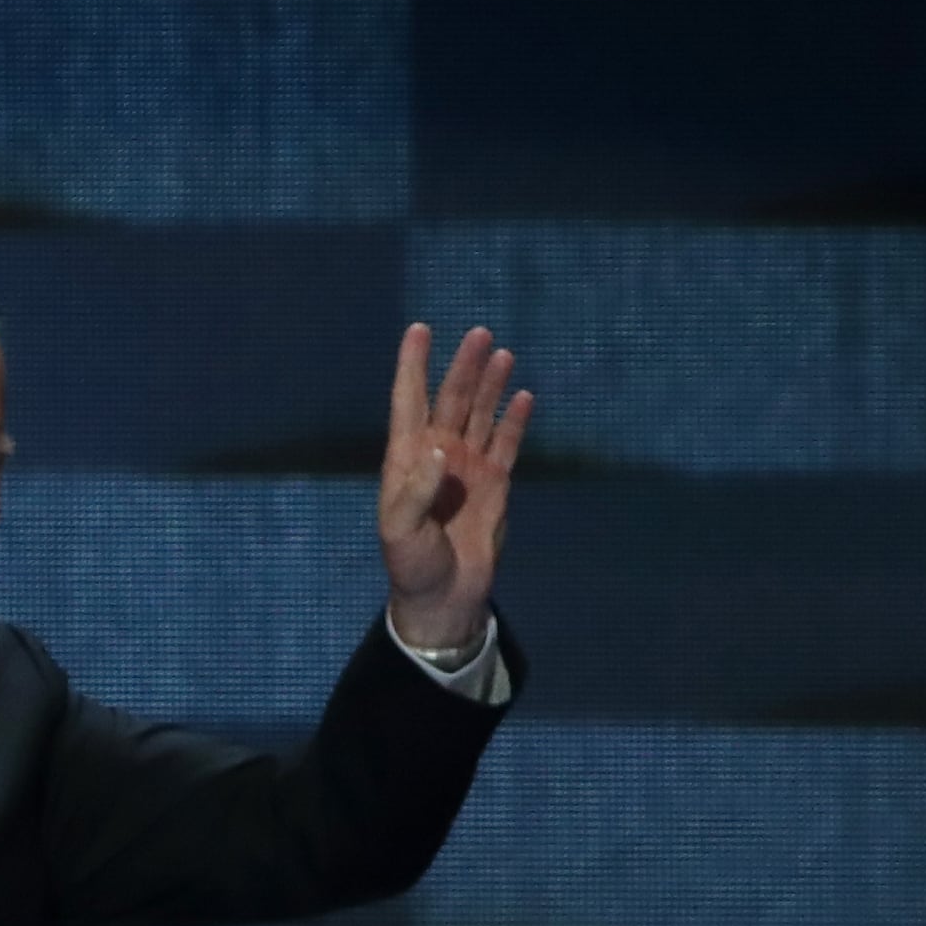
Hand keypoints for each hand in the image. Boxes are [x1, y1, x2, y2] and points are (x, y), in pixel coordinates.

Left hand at [378, 321, 532, 655]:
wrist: (445, 595)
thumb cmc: (412, 563)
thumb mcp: (402, 530)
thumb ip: (417, 491)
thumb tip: (439, 449)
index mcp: (407, 461)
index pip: (409, 403)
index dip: (412, 367)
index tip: (418, 330)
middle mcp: (437, 456)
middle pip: (451, 401)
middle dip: (463, 367)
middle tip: (479, 333)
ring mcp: (468, 467)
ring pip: (479, 414)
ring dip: (489, 385)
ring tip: (501, 352)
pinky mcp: (495, 483)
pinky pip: (506, 442)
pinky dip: (515, 419)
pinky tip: (524, 395)